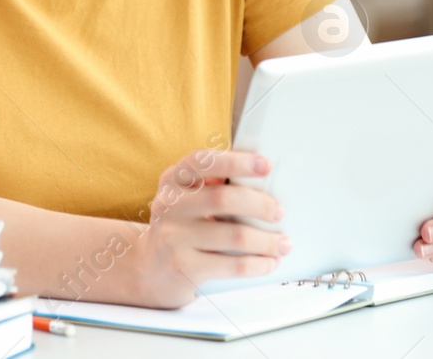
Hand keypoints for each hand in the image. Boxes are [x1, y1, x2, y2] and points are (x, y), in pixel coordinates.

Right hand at [122, 149, 289, 308]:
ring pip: (234, 236)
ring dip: (267, 240)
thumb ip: (211, 183)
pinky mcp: (185, 268)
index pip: (202, 162)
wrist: (149, 270)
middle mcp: (169, 205)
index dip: (236, 162)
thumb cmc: (181, 226)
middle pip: (223, 199)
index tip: (266, 165)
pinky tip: (270, 262)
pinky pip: (233, 265)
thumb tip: (260, 178)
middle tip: (279, 211)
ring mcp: (174, 238)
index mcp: (172, 180)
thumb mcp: (185, 197)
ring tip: (284, 243)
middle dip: (260, 205)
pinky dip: (258, 264)